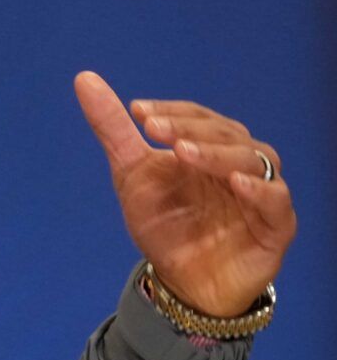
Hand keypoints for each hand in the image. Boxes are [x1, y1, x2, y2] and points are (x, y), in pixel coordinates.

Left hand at [74, 70, 294, 315]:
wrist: (181, 281)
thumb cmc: (164, 224)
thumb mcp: (132, 174)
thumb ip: (113, 129)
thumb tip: (83, 78)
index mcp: (208, 147)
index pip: (197, 118)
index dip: (171, 113)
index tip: (137, 112)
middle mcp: (239, 163)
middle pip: (226, 133)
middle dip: (190, 128)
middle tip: (155, 129)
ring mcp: (261, 192)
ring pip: (254, 159)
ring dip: (217, 152)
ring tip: (183, 152)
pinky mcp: (277, 225)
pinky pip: (277, 201)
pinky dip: (259, 189)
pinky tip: (235, 183)